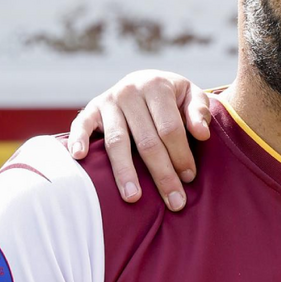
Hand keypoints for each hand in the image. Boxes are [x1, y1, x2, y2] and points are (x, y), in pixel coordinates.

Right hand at [68, 70, 211, 211]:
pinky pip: (81, 125)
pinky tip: (81, 157)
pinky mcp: (91, 109)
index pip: (170, 128)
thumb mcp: (192, 95)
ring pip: (117, 142)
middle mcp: (130, 91)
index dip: (181, 154)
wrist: (146, 80)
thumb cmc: (173, 96)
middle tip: (174, 201)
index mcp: (157, 86)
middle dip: (162, 173)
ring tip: (134, 197)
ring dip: (125, 172)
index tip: (189, 177)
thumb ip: (199, 111)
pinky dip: (78, 140)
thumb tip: (202, 134)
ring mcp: (108, 100)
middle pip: (147, 140)